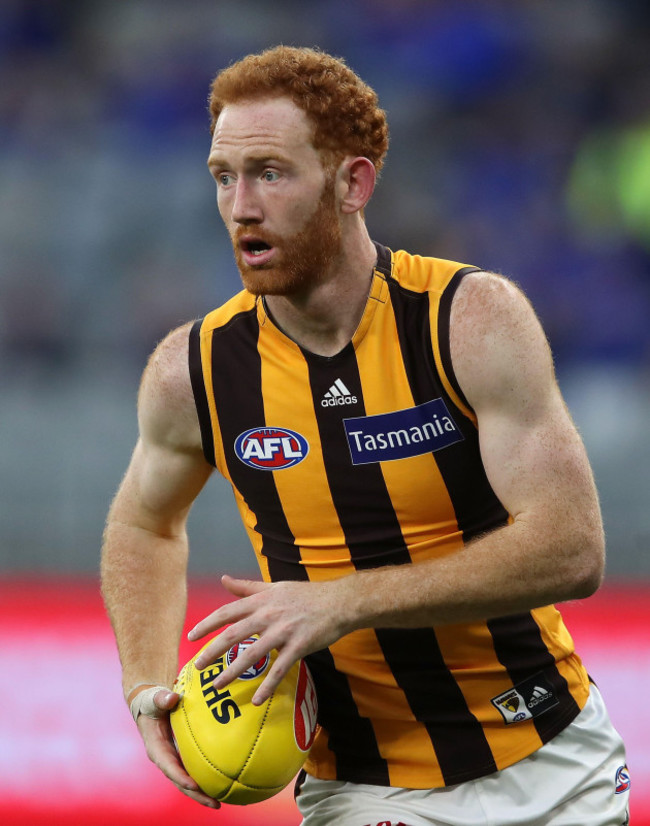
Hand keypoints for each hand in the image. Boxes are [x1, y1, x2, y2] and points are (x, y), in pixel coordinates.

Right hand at [135, 688, 220, 808]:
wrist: (150, 705)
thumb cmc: (152, 702)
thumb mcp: (154, 699)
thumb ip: (162, 698)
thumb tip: (172, 698)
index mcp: (156, 748)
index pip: (169, 766)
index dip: (181, 777)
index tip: (194, 786)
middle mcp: (165, 759)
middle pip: (180, 781)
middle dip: (197, 794)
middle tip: (215, 804)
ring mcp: (173, 760)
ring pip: (188, 781)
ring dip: (203, 793)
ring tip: (221, 803)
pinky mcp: (181, 757)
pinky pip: (193, 771)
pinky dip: (204, 780)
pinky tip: (221, 785)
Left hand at [188, 575, 349, 704]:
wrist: (339, 602)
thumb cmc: (305, 595)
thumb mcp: (274, 587)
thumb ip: (247, 587)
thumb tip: (223, 580)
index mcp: (261, 600)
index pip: (227, 612)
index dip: (207, 624)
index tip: (191, 636)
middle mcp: (269, 615)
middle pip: (234, 634)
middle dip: (212, 651)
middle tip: (197, 666)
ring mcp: (284, 631)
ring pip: (252, 654)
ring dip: (233, 671)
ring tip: (218, 685)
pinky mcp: (299, 646)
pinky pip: (279, 670)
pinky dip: (267, 686)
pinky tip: (256, 700)